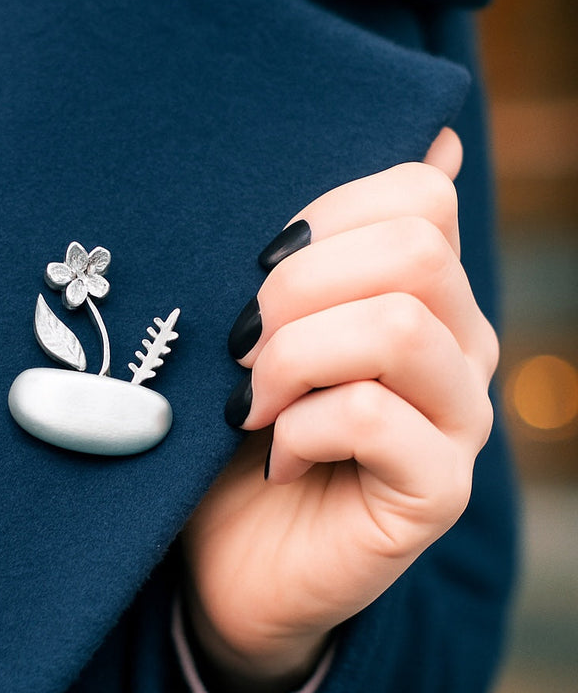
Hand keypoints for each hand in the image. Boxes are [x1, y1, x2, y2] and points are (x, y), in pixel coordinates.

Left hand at [181, 129, 498, 692]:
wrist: (231, 554)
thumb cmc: (238, 432)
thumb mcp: (262, 329)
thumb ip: (320, 250)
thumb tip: (434, 139)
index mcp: (423, 293)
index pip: (419, 196)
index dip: (326, 215)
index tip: (257, 269)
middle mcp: (460, 346)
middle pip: (413, 250)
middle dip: (295, 290)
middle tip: (238, 345)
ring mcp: (459, 420)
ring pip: (396, 327)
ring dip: (292, 358)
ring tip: (247, 404)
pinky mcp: (438, 491)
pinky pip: (371, 417)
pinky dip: (298, 428)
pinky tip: (273, 456)